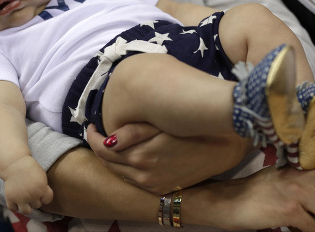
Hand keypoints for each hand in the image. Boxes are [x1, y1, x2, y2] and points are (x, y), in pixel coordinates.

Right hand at [3, 156, 53, 213]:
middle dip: (35, 199)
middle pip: (37, 205)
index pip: (47, 200)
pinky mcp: (10, 198)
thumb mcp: (42, 176)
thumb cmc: (30, 168)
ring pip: (26, 211)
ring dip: (27, 206)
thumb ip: (44, 188)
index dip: (45, 195)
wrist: (15, 163)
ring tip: (26, 199)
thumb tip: (43, 199)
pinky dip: (15, 205)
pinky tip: (16, 199)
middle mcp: (32, 195)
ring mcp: (20, 198)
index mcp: (42, 189)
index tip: (41, 190)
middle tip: (31, 191)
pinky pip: (14, 208)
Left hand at [87, 123, 251, 193]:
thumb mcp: (161, 126)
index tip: (91, 125)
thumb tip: (108, 139)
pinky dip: (125, 167)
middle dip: (98, 147)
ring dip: (111, 158)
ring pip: (120, 172)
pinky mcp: (161, 188)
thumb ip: (133, 132)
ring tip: (110, 142)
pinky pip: (133, 179)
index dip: (93, 137)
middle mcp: (143, 175)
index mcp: (141, 156)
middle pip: (108, 163)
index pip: (103, 150)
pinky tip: (128, 154)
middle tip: (96, 131)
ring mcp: (152, 184)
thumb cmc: (192, 128)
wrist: (223, 148)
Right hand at [184, 154, 314, 230]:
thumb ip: (303, 176)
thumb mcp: (280, 175)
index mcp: (299, 165)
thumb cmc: (253, 190)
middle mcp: (301, 175)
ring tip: (308, 219)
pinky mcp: (289, 211)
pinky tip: (294, 226)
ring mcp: (296, 192)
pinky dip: (308, 231)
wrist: (228, 201)